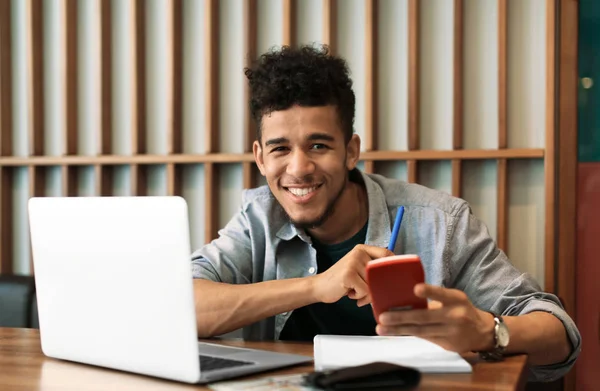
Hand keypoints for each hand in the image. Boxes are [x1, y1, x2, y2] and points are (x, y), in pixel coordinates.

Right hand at [310, 244, 392, 306]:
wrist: (319, 286)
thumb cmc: (342, 281)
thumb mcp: (358, 269)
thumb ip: (373, 269)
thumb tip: (395, 276)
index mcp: (362, 249)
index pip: (386, 254)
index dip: (393, 267)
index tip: (393, 278)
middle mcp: (358, 253)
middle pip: (382, 272)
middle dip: (377, 287)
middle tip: (366, 292)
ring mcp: (353, 262)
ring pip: (374, 283)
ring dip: (367, 294)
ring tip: (355, 292)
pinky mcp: (348, 274)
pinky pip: (365, 290)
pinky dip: (359, 297)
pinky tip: (349, 293)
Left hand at [375, 283, 494, 352]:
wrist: (482, 332)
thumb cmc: (461, 309)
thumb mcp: (454, 298)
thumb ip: (436, 297)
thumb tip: (407, 296)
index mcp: (456, 299)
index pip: (442, 294)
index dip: (430, 292)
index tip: (415, 289)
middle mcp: (454, 316)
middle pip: (425, 317)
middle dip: (402, 317)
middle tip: (383, 316)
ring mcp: (450, 332)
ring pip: (421, 331)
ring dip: (399, 330)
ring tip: (381, 327)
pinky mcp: (446, 344)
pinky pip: (423, 338)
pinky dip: (407, 334)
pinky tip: (393, 332)